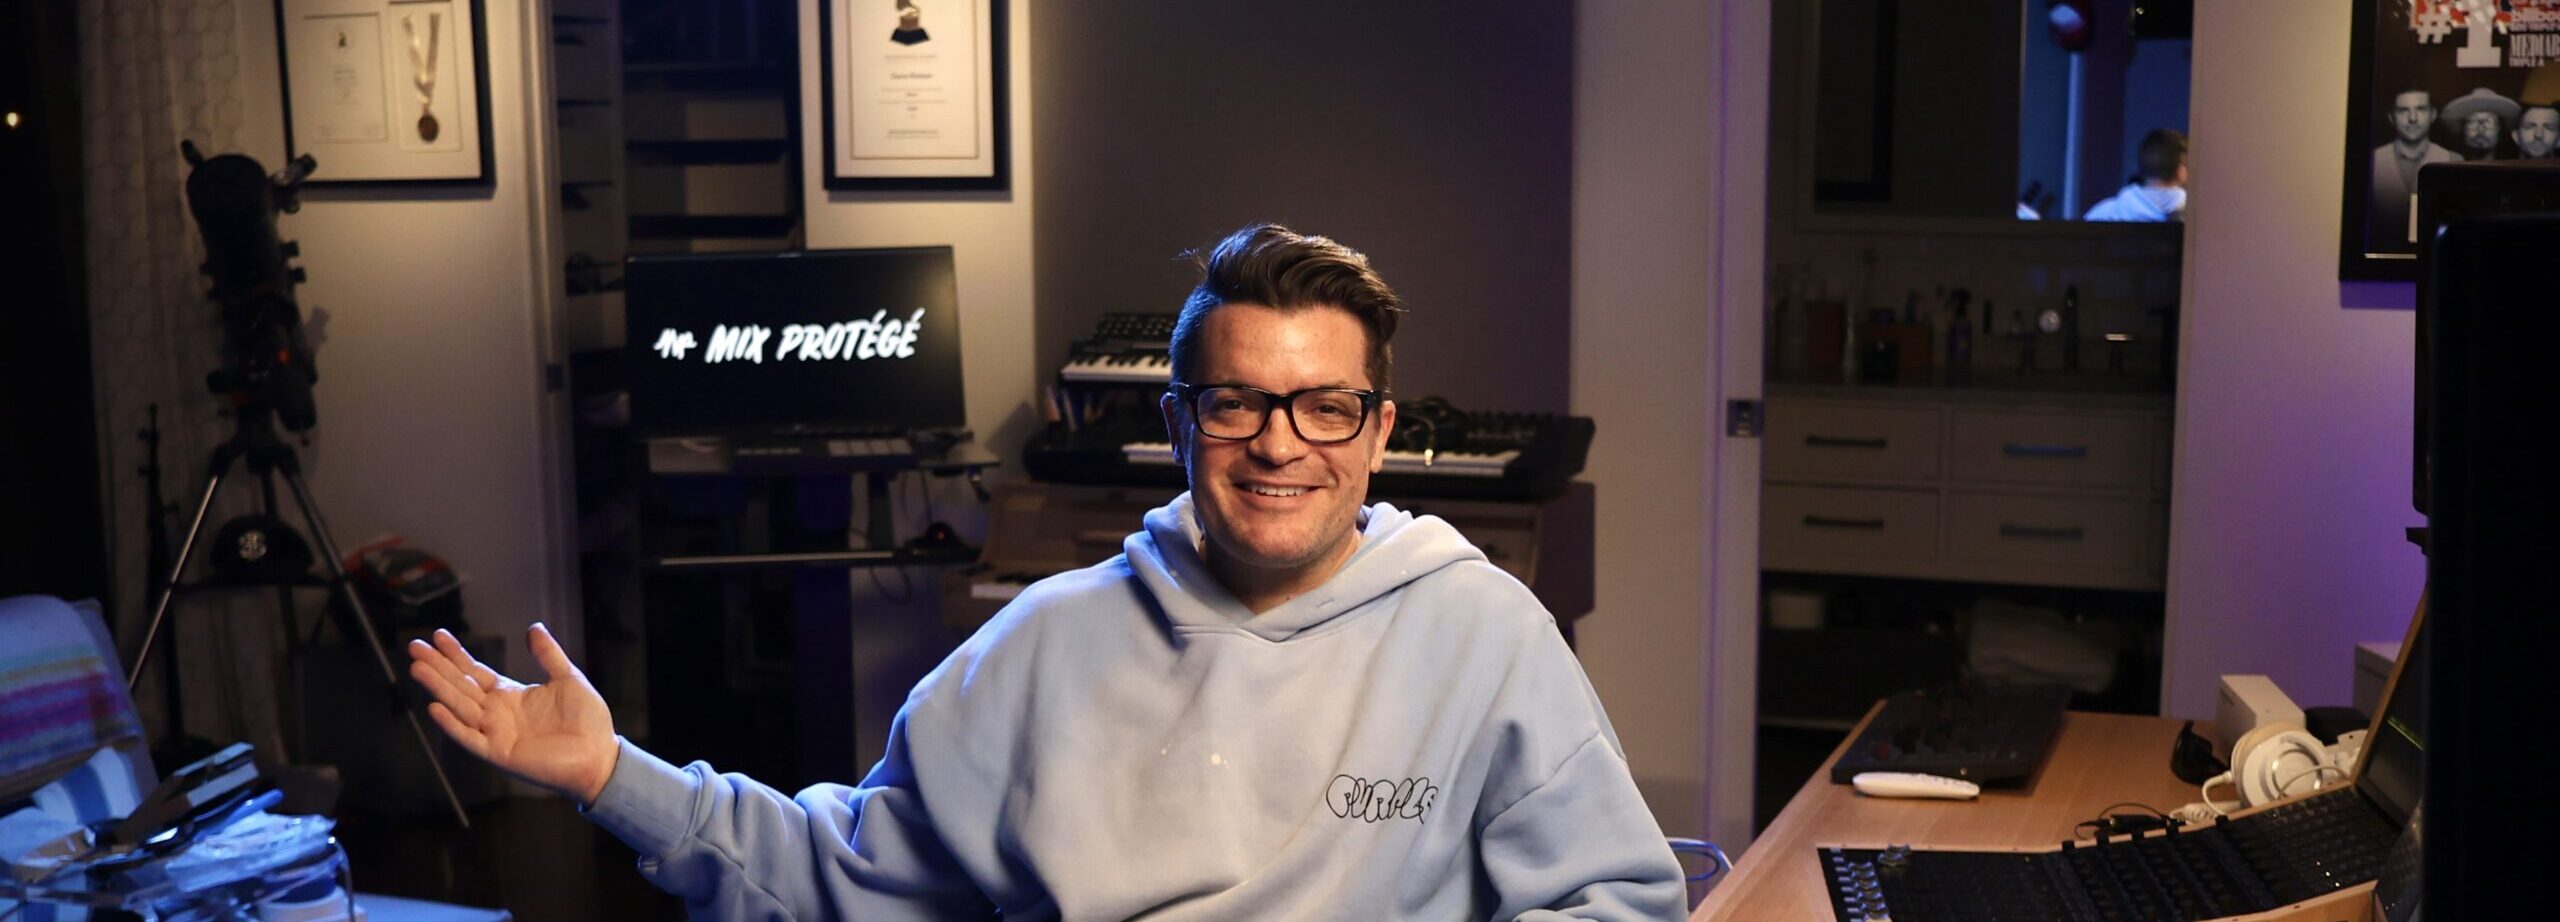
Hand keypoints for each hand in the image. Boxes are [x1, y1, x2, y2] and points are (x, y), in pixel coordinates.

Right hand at [406, 624, 618, 805]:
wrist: (600, 755)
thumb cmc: (587, 721)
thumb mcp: (568, 679)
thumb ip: (548, 654)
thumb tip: (533, 628)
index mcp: (511, 696)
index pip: (475, 672)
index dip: (456, 655)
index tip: (438, 636)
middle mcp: (497, 713)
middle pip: (460, 686)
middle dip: (438, 666)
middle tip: (414, 646)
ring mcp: (496, 733)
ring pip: (460, 707)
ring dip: (439, 688)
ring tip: (417, 668)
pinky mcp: (500, 753)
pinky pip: (470, 738)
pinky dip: (453, 724)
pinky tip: (435, 708)